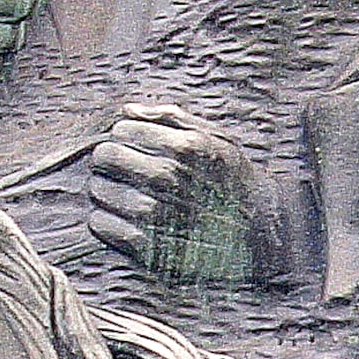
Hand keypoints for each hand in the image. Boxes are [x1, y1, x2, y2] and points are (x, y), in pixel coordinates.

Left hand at [86, 102, 285, 283]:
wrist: (259, 236)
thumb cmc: (233, 181)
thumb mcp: (216, 139)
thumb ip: (171, 118)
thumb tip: (127, 111)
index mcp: (185, 148)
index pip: (121, 130)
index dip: (124, 136)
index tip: (135, 146)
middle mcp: (168, 178)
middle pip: (106, 157)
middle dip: (110, 159)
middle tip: (122, 168)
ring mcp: (155, 214)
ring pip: (99, 190)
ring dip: (105, 189)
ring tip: (126, 193)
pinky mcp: (147, 248)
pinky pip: (101, 225)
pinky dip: (104, 220)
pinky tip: (124, 217)